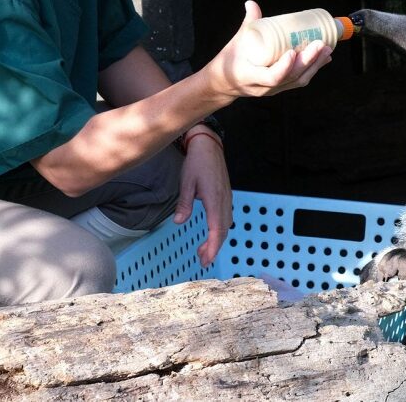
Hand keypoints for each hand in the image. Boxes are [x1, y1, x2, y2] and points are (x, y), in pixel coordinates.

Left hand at [173, 130, 231, 266]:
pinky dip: (220, 229)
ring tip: (205, 250)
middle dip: (214, 248)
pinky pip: (226, 216)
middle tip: (202, 260)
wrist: (208, 146)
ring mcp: (227, 198)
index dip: (212, 247)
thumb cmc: (197, 162)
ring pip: (226, 224)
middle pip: (223, 231)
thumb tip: (178, 222)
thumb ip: (184, 204)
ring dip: (217, 239)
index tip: (206, 259)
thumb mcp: (186, 183)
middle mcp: (224, 201)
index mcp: (215, 200)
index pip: (216, 230)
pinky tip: (212, 232)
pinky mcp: (226, 195)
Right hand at [207, 1, 332, 98]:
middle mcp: (264, 87)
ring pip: (298, 81)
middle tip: (320, 43)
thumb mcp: (236, 42)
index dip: (284, 66)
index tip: (292, 52)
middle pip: (291, 78)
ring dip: (315, 65)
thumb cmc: (229, 60)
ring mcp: (274, 90)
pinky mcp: (280, 88)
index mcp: (250, 76)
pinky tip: (323, 58)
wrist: (225, 83)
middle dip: (308, 61)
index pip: (272, 77)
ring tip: (326, 49)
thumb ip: (248, 23)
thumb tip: (251, 3)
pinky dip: (313, 69)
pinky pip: (299, 81)